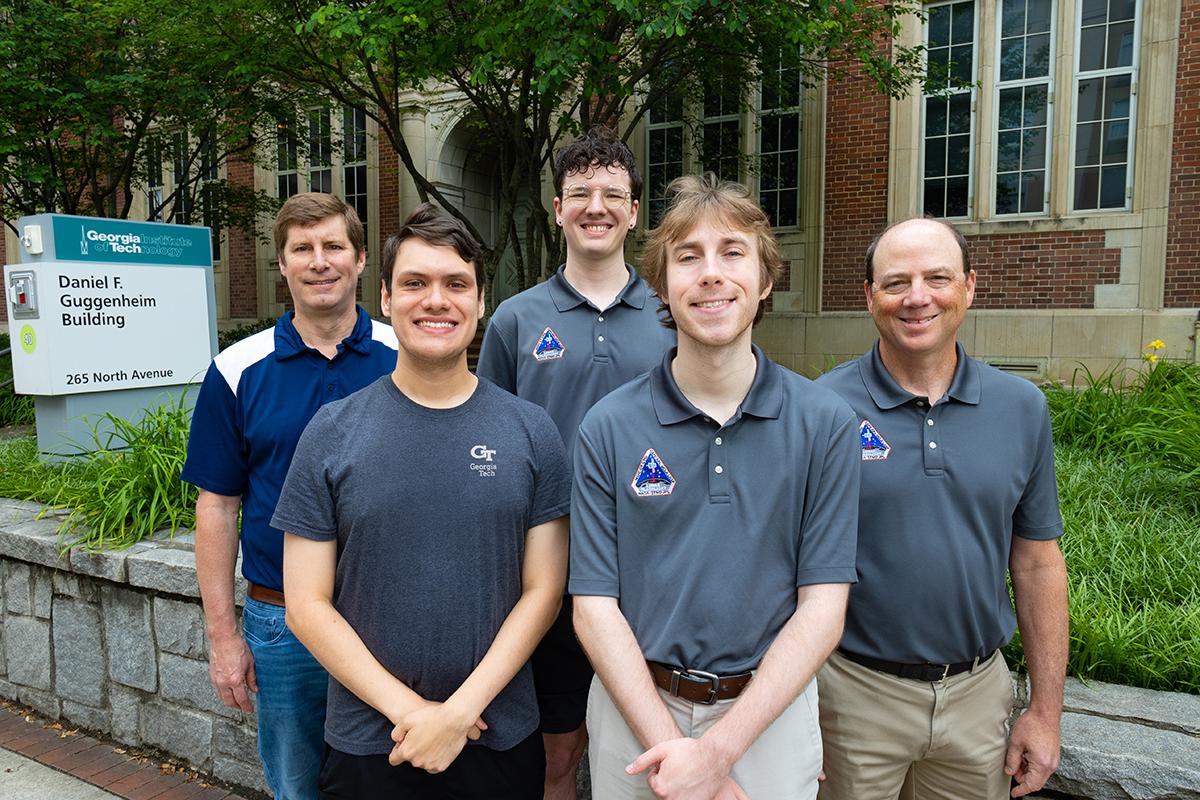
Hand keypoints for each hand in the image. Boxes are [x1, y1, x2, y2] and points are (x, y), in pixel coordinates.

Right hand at [208, 632, 256, 712]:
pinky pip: (218, 690)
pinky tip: (230, 690)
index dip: (246, 707)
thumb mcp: (250, 663)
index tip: (250, 710)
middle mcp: (224, 683)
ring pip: (222, 697)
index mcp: (235, 680)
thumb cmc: (237, 648)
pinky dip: (224, 694)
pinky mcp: (212, 676)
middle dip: (237, 707)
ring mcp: (216, 680)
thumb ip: (252, 678)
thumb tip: (255, 689)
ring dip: (229, 701)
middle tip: (244, 707)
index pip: (241, 699)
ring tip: (237, 700)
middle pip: (230, 702)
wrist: (223, 639)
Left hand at [388, 701, 487, 772]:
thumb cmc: (431, 717)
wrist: (455, 719)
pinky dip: (435, 758)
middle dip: (413, 749)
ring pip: (422, 762)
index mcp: (406, 751)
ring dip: (424, 754)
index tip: (404, 743)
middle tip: (422, 736)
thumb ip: (396, 732)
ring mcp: (430, 765)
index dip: (397, 750)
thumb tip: (397, 741)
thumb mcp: (407, 719)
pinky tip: (439, 745)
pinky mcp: (441, 766)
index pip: (393, 759)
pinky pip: (434, 765)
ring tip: (432, 739)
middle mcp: (417, 762)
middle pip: (410, 759)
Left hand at [627, 737, 747, 799]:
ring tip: (686, 774)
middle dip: (668, 778)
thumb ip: (642, 761)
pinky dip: (687, 792)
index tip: (672, 762)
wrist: (714, 756)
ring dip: (676, 786)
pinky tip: (693, 782)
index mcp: (660, 787)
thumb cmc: (689, 751)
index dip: (660, 768)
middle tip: (680, 767)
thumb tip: (628, 771)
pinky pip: (685, 798)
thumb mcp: (662, 749)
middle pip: (662, 789)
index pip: (652, 780)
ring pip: (672, 795)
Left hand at [1006, 709, 1060, 796]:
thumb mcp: (1016, 742)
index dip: (1021, 790)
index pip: (1032, 785)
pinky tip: (1025, 755)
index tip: (1014, 793)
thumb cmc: (1032, 724)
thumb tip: (1009, 771)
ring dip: (1027, 771)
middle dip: (1022, 778)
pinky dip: (1033, 766)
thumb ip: (1012, 759)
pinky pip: (1042, 767)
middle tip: (1012, 767)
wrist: (1045, 713)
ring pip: (1039, 775)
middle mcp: (1050, 765)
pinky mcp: (1053, 756)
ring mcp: (1053, 761)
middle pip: (1036, 781)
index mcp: (1042, 764)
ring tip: (1018, 757)